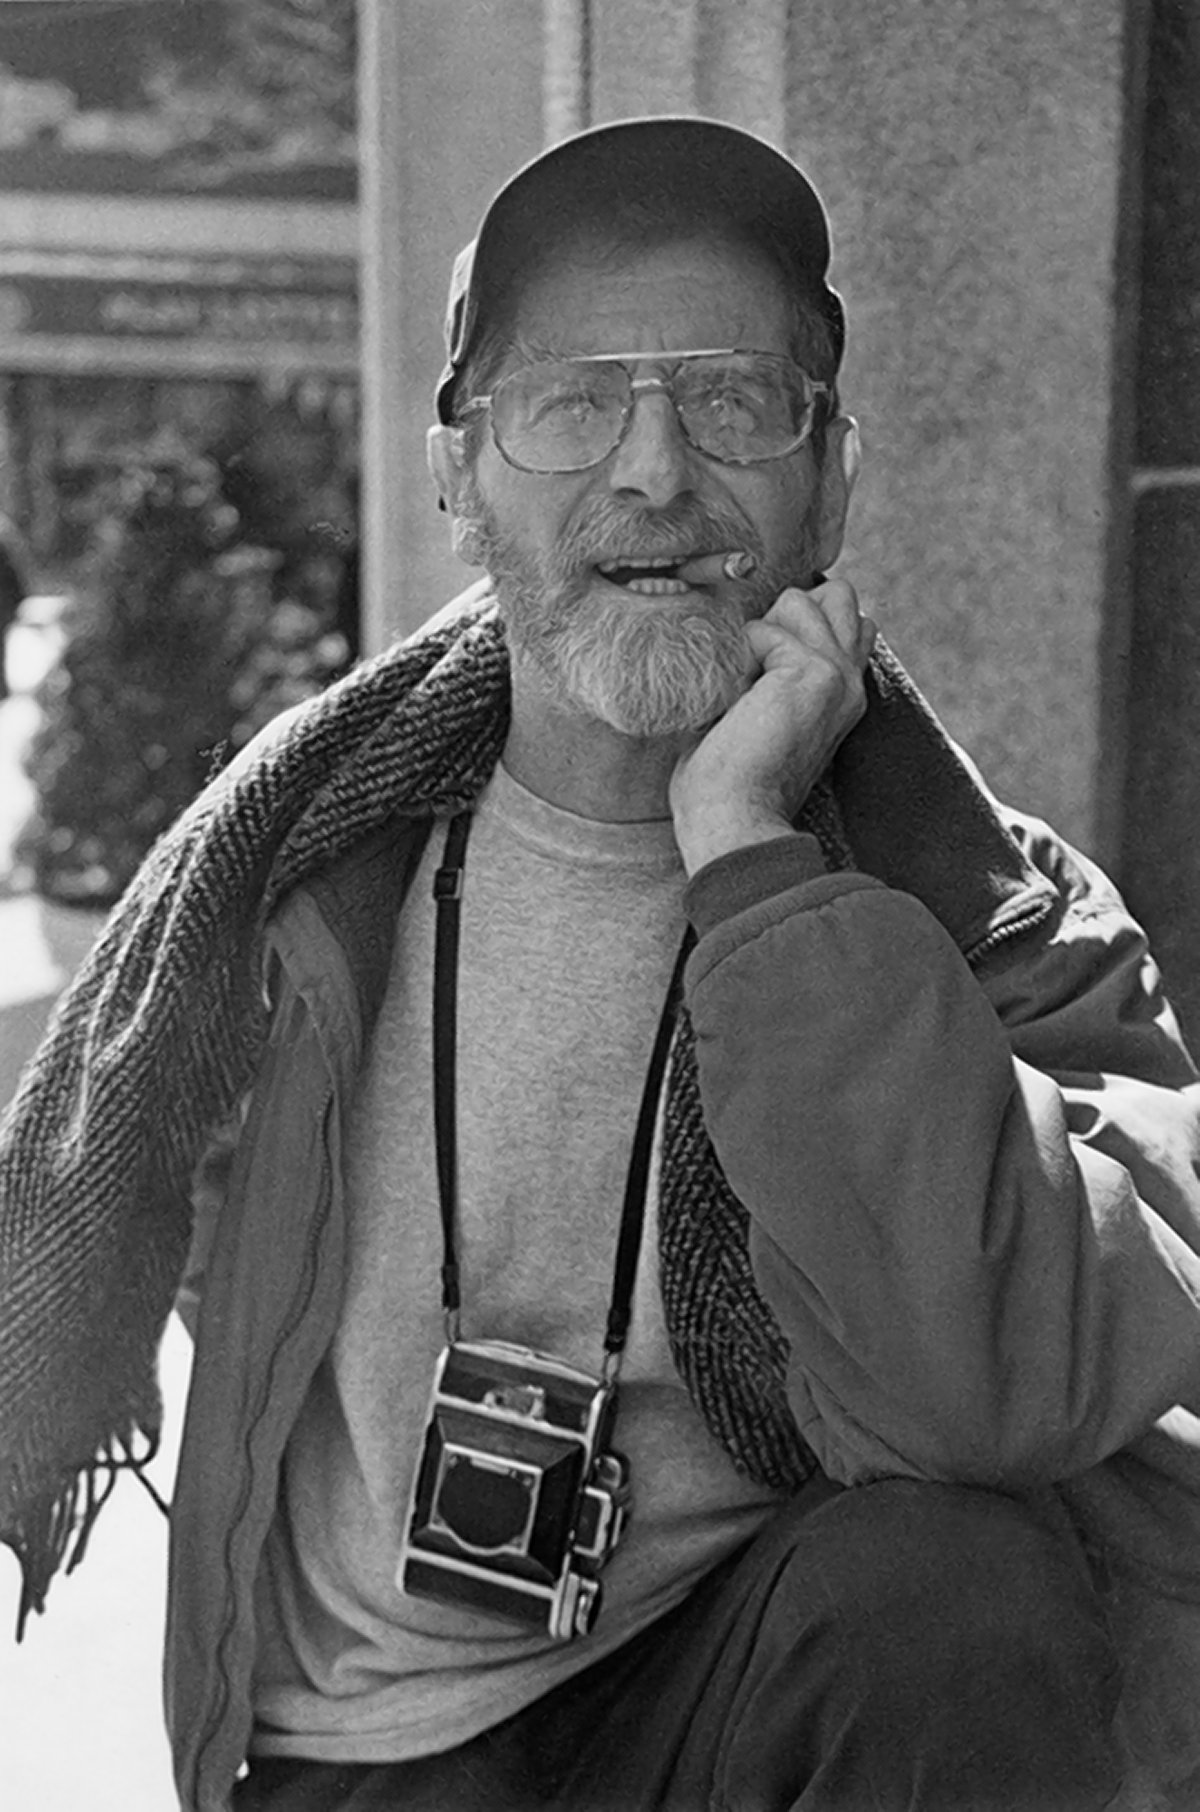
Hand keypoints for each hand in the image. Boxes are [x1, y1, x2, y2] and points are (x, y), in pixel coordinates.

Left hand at [670, 579, 874, 875]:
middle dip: (788, 613)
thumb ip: (767, 674)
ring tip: (745, 685)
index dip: (796, 626)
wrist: (733, 819)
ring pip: (805, 598)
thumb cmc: (728, 781)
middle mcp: (850, 683)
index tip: (758, 670)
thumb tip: (750, 631)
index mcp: (839, 696)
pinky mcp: (817, 673)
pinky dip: (740, 654)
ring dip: (762, 631)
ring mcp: (839, 675)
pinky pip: (766, 627)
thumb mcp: (756, 715)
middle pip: (837, 595)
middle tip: (755, 667)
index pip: (844, 622)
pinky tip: (738, 700)